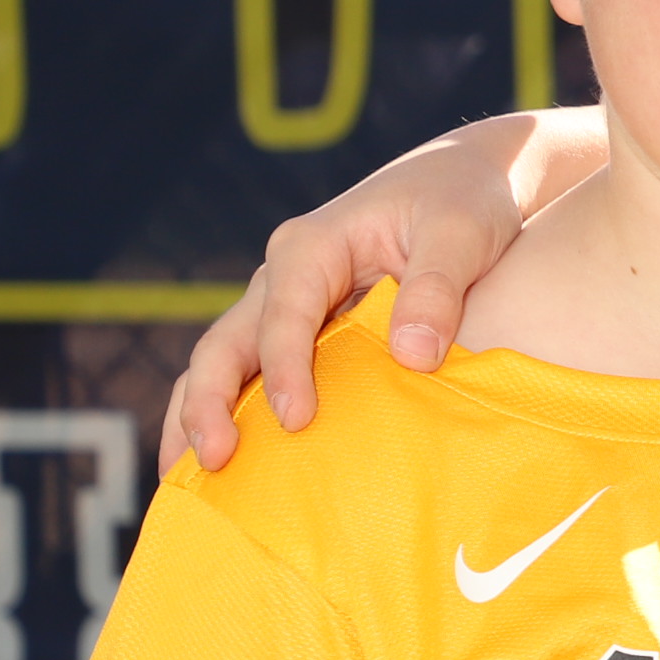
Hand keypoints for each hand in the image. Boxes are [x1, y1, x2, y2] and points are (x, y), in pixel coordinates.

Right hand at [158, 111, 599, 471]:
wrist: (474, 180)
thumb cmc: (468, 200)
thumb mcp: (461, 233)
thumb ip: (436, 289)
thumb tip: (409, 356)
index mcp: (314, 245)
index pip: (285, 313)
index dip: (285, 368)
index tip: (295, 419)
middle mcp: (286, 275)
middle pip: (227, 341)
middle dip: (210, 400)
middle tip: (215, 460)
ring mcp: (289, 304)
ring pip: (227, 362)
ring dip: (202, 414)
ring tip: (186, 479)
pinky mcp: (307, 330)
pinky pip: (259, 374)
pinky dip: (237, 413)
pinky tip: (231, 469)